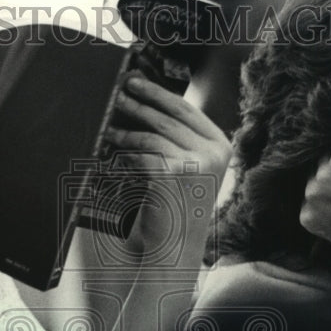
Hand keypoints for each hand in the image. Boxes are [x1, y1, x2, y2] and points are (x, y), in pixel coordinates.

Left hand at [103, 76, 231, 267]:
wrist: (177, 248)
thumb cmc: (179, 207)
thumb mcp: (192, 168)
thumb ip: (181, 139)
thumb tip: (150, 104)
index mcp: (221, 146)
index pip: (187, 110)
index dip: (159, 94)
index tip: (137, 83)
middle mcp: (214, 153)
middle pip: (167, 118)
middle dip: (139, 104)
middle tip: (118, 95)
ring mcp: (195, 163)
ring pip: (152, 136)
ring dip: (126, 132)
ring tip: (109, 130)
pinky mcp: (172, 176)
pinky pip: (141, 156)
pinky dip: (124, 154)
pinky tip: (114, 155)